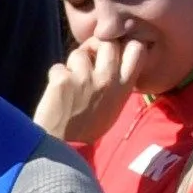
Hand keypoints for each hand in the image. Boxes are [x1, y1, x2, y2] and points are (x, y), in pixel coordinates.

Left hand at [39, 28, 152, 148]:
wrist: (63, 149)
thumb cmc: (88, 129)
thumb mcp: (113, 107)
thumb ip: (116, 82)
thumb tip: (113, 56)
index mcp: (124, 88)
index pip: (137, 49)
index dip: (123, 44)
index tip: (112, 52)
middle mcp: (108, 81)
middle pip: (107, 42)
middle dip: (93, 47)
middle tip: (85, 60)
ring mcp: (85, 79)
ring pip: (78, 53)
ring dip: (71, 65)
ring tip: (69, 84)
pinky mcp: (63, 81)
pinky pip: (58, 67)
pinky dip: (55, 77)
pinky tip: (56, 94)